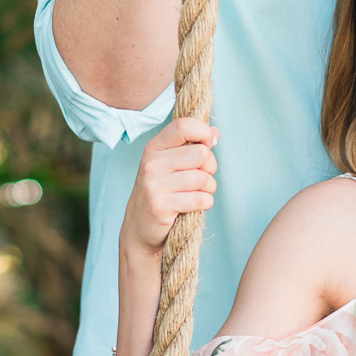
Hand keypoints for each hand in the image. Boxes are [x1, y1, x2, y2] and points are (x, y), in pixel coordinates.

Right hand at [121, 118, 217, 254]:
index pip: (183, 126)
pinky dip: (205, 203)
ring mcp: (155, 185)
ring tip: (198, 193)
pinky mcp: (161, 206)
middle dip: (210, 167)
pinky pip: (201, 199)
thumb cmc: (161, 192)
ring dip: (209, 188)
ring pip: (203, 178)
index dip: (203, 131)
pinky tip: (194, 205)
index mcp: (154, 148)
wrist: (139, 229)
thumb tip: (215, 133)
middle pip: (201, 153)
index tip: (209, 143)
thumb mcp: (170, 164)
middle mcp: (152, 163)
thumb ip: (192, 146)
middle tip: (201, 177)